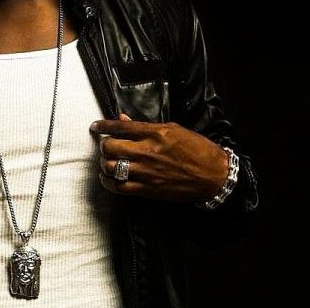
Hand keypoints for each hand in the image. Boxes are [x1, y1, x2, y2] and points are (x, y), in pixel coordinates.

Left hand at [90, 113, 228, 201]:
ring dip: (105, 163)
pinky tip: (108, 178)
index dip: (104, 125)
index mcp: (155, 133)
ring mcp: (146, 172)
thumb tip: (123, 120)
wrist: (213, 175)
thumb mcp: (173, 129)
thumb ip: (146, 126)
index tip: (96, 126)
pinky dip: (109, 182)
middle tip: (106, 145)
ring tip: (107, 161)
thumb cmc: (197, 150)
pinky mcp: (148, 189)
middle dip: (104, 145)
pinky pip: (119, 187)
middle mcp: (147, 151)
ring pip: (111, 167)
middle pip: (111, 146)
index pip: (120, 127)